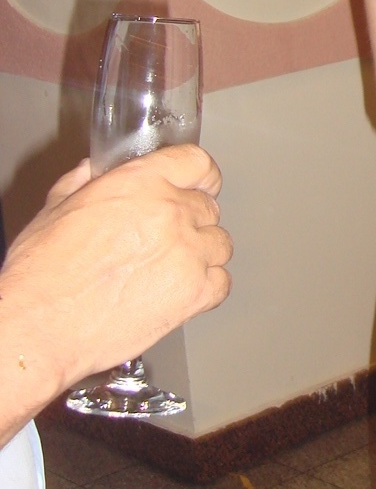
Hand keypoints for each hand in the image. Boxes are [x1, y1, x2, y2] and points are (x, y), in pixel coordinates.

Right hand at [0, 144, 231, 419]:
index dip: (200, 176)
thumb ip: (84, 182)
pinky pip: (221, 282)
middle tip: (164, 241)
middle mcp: (172, 211)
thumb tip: (95, 171)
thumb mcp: (57, 207)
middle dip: (190, 222)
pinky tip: (180, 293)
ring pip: (219, 244)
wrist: (41, 324)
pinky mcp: (195, 292)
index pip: (197, 163)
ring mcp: (188, 252)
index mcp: (141, 182)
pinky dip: (206, 288)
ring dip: (201, 254)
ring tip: (169, 270)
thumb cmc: (42, 272)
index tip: (200, 186)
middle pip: (208, 207)